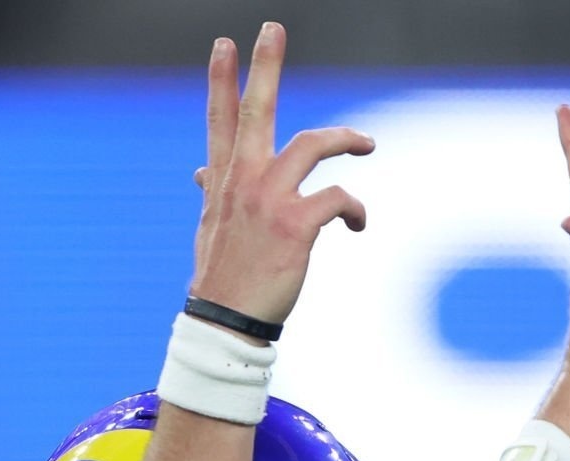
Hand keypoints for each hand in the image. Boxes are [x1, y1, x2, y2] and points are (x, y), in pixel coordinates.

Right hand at [190, 23, 373, 329]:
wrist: (227, 322)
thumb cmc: (223, 278)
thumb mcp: (211, 228)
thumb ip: (214, 192)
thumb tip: (202, 173)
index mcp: (223, 182)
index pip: (220, 120)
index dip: (222, 80)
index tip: (226, 45)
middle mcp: (243, 182)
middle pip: (255, 111)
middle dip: (265, 67)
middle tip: (272, 29)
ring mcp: (269, 201)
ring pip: (311, 145)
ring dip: (345, 138)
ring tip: (367, 142)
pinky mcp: (295, 226)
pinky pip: (337, 198)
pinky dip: (355, 208)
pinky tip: (359, 222)